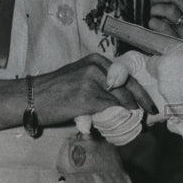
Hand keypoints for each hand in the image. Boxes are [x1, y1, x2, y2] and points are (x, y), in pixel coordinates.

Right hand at [34, 54, 156, 127]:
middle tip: (151, 113)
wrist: (32, 97)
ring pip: (121, 99)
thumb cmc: (55, 90)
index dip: (140, 90)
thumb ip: (101, 81)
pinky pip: (110, 108)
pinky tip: (122, 122)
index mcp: (96, 60)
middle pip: (128, 86)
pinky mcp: (87, 98)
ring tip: (138, 122)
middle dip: (142, 101)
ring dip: (132, 112)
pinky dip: (118, 116)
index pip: (127, 75)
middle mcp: (96, 67)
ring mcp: (92, 81)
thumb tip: (124, 98)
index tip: (149, 103)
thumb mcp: (80, 76)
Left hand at [150, 44, 182, 146]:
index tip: (169, 64)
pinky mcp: (180, 115)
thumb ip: (180, 53)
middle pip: (161, 80)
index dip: (161, 63)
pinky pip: (178, 108)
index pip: (152, 63)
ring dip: (178, 92)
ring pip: (169, 94)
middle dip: (172, 77)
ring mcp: (171, 102)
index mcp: (165, 65)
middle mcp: (163, 85)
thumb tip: (174, 53)